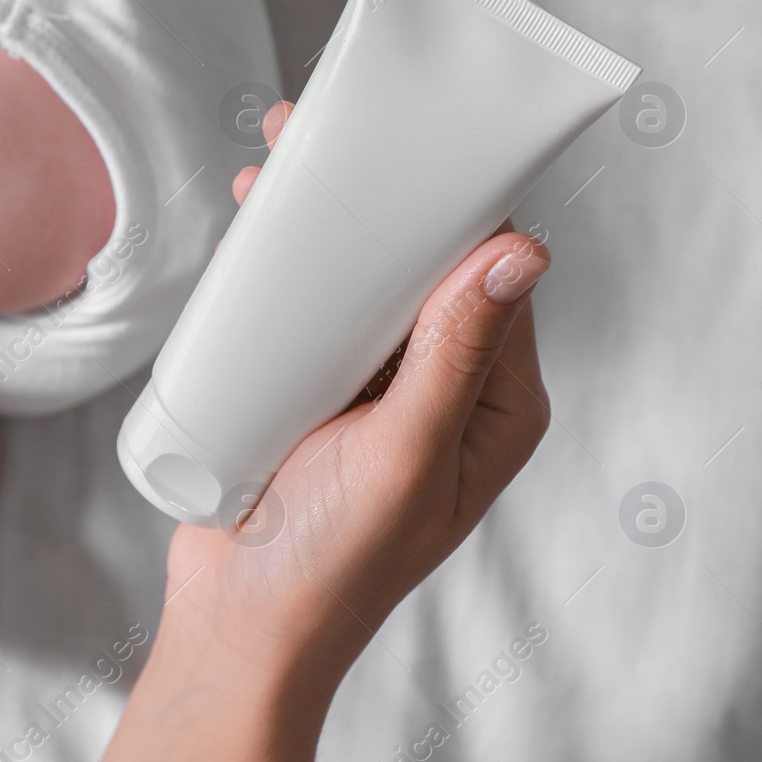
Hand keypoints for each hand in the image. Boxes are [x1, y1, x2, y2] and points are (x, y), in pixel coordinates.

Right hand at [171, 101, 552, 665]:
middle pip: (424, 269)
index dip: (463, 209)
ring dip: (329, 226)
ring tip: (275, 168)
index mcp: (495, 406)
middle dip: (382, 201)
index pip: (495, 281)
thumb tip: (522, 255)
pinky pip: (312, 313)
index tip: (419, 147)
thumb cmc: (331, 566)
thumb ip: (456, 360)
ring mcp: (376, 390)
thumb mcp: (402, 459)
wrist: (239, 626)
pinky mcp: (314, 392)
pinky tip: (254, 229)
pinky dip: (289, 268)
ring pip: (364, 284)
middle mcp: (444, 390)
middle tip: (324, 134)